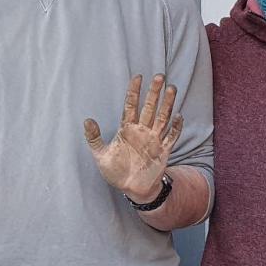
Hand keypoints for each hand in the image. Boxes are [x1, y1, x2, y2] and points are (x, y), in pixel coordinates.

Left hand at [84, 75, 182, 202]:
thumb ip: (94, 138)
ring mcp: (154, 140)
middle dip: (154, 92)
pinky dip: (176, 127)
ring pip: (162, 118)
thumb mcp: (101, 155)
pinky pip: (171, 137)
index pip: (131, 105)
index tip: (137, 77)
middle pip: (149, 107)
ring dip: (167, 104)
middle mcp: (142, 131)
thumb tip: (86, 120)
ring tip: (171, 89)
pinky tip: (179, 116)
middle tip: (159, 76)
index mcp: (127, 129)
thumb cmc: (116, 172)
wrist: (132, 189)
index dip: (134, 91)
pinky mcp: (163, 151)